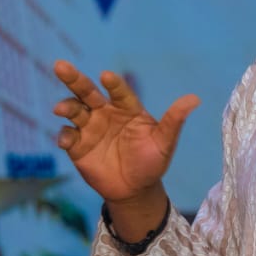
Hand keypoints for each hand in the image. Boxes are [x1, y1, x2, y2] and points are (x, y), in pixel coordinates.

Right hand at [52, 60, 199, 208]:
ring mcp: (90, 128)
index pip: (119, 92)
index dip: (113, 84)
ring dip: (67, 106)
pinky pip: (68, 136)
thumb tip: (195, 99)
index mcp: (127, 109)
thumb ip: (174, 121)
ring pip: (74, 110)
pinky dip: (64, 136)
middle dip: (74, 79)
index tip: (106, 76)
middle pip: (87, 92)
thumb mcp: (164, 143)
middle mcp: (105, 113)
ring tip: (61, 108)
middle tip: (60, 66)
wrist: (135, 190)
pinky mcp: (78, 146)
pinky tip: (66, 139)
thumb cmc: (152, 162)